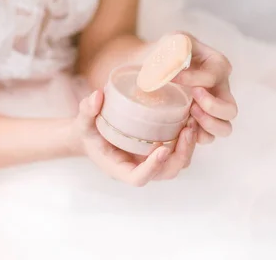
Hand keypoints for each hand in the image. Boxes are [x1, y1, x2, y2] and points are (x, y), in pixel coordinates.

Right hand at [72, 91, 197, 185]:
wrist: (93, 134)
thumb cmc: (88, 132)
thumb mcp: (83, 121)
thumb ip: (87, 110)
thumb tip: (97, 96)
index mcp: (119, 168)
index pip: (138, 178)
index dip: (152, 168)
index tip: (162, 149)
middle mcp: (139, 168)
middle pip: (166, 173)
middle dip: (181, 155)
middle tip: (187, 130)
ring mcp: (151, 161)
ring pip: (176, 164)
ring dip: (188, 147)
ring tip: (192, 123)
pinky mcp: (158, 150)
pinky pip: (178, 152)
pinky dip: (188, 140)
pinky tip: (191, 119)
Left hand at [172, 33, 237, 143]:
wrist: (151, 65)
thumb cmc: (164, 52)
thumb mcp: (171, 42)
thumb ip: (176, 49)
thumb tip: (177, 71)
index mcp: (218, 65)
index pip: (212, 77)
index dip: (191, 80)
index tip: (170, 78)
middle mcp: (221, 88)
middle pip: (230, 109)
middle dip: (211, 107)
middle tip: (192, 102)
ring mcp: (214, 108)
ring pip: (225, 128)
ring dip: (207, 125)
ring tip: (189, 116)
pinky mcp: (202, 121)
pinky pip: (208, 137)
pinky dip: (197, 136)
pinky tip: (182, 126)